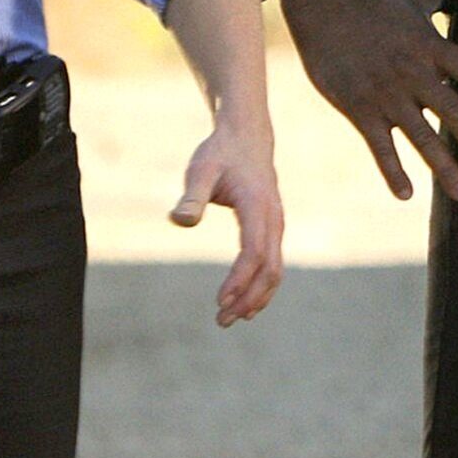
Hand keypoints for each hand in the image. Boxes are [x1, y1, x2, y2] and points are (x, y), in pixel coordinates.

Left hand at [169, 119, 282, 326]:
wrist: (246, 136)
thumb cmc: (219, 153)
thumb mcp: (200, 169)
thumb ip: (192, 197)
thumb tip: (180, 222)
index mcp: (257, 206)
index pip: (254, 252)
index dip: (239, 279)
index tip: (220, 301)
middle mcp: (273, 218)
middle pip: (270, 268)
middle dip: (248, 298)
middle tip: (221, 320)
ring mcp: (276, 224)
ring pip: (276, 269)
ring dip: (256, 297)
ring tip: (230, 317)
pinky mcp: (272, 228)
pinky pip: (273, 263)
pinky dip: (261, 286)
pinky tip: (244, 301)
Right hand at [282, 0, 457, 201]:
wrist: (323, 7)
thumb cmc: (371, 0)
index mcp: (431, 48)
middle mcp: (414, 75)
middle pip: (454, 112)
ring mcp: (387, 95)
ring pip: (421, 137)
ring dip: (444, 167)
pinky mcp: (360, 109)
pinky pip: (380, 146)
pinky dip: (393, 171)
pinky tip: (407, 194)